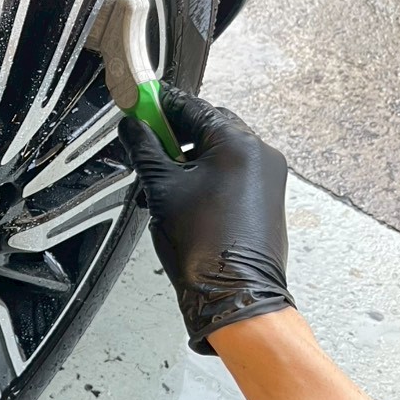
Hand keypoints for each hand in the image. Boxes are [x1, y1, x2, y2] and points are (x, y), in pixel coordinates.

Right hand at [119, 87, 294, 353]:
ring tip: (162, 182)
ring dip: (189, 158)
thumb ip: (143, 149)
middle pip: (209, 126)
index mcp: (237, 143)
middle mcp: (259, 154)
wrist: (235, 293)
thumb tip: (132, 126)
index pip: (191, 106)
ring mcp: (267, 178)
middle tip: (147, 147)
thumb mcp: (160, 188)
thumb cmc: (203, 245)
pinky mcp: (266, 199)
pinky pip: (232, 173)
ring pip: (220, 152)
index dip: (160, 105)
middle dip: (175, 135)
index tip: (139, 105)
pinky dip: (206, 177)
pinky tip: (183, 198)